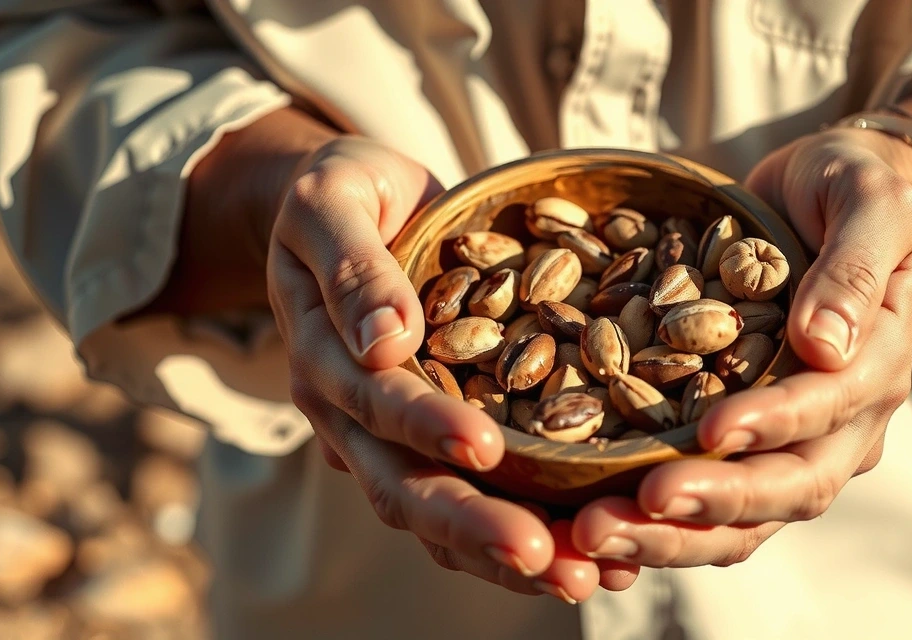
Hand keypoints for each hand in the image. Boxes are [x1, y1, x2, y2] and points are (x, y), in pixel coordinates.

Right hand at [259, 131, 630, 600]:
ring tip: (583, 578)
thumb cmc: (343, 193)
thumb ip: (355, 267)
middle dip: (475, 526)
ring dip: (504, 555)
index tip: (487, 448)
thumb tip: (386, 341)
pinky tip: (588, 558)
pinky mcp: (428, 444)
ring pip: (437, 517)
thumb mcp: (334, 199)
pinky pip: (471, 500)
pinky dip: (522, 535)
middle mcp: (350, 415)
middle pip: (405, 487)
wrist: (349, 211)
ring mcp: (386, 440)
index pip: (375, 403)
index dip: (426, 427)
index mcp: (323, 356)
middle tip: (547, 558)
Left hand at [571, 127, 911, 565]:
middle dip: (712, 506)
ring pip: (745, 520)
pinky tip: (592, 526)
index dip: (774, 423)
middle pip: (788, 490)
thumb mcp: (866, 197)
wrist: (825, 201)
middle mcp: (843, 424)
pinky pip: (707, 507)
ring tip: (594, 534)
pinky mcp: (745, 448)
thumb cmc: (847, 187)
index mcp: (876, 364)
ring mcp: (794, 444)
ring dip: (672, 537)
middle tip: (632, 508)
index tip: (712, 430)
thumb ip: (856, 262)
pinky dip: (655, 527)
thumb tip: (825, 343)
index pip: (828, 408)